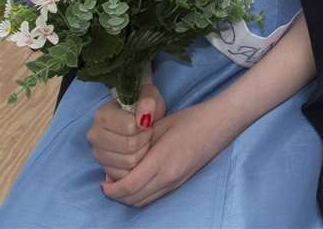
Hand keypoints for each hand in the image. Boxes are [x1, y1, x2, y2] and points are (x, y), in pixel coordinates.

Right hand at [86, 83, 164, 181]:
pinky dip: (136, 167)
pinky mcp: (104, 168)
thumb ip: (148, 101)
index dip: (144, 126)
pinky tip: (137, 154)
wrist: (138, 118)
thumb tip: (143, 118)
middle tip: (146, 132)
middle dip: (144, 139)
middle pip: (129, 146)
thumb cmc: (143, 106)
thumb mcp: (149, 96)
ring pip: (128, 162)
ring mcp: (98, 153)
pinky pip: (126, 175)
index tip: (146, 122)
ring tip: (142, 141)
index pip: (129, 127)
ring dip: (142, 152)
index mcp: (102, 115)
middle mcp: (94, 135)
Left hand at [99, 100, 233, 206]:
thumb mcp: (160, 126)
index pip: (128, 186)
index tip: (102, 181)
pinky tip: (137, 180)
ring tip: (120, 182)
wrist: (220, 124)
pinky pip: (153, 197)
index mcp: (161, 162)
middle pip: (133, 199)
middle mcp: (168, 178)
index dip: (111, 189)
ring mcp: (175, 183)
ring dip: (128, 197)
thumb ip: (139, 144)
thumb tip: (120, 157)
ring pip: (143, 201)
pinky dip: (140, 194)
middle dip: (116, 195)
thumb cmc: (191, 120)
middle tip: (108, 182)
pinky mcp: (179, 183)